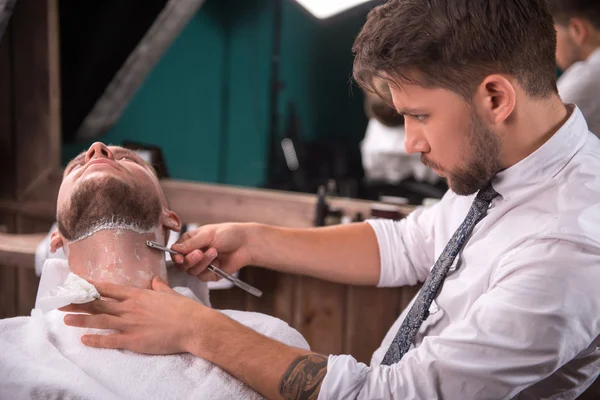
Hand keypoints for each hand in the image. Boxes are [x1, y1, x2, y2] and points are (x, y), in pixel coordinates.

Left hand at [60, 277, 206, 354]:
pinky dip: (95, 340)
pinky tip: (84, 339)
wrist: (194, 326)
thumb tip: (155, 281)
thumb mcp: (170, 294)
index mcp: (138, 295)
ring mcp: (130, 324)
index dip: (91, 285)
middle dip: (78, 301)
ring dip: (81, 319)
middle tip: (61, 300)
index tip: (77, 282)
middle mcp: (130, 308)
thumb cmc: (184, 310)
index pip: (108, 288)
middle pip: (98, 303)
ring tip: (65, 318)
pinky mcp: (133, 340)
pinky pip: (110, 340)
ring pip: (100, 320)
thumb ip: (159, 287)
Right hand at [171, 223, 255, 281]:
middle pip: (181, 264)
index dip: (176, 256)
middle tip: (200, 253)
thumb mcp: (207, 234)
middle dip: (190, 259)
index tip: (180, 257)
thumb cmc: (228, 234)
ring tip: (214, 252)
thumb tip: (174, 249)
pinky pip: (203, 277)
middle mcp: (193, 254)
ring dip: (202, 262)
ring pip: (192, 271)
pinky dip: (210, 269)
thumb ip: (190, 243)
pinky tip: (219, 262)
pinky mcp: (210, 274)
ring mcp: (202, 265)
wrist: (246, 244)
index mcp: (190, 241)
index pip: (175, 251)